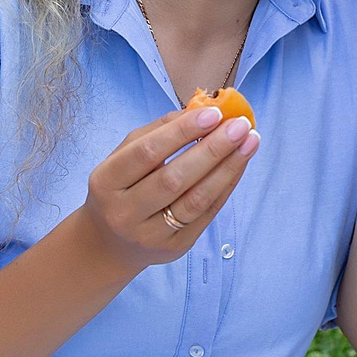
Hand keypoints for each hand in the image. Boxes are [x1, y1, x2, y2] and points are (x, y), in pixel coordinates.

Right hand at [82, 105, 258, 268]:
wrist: (109, 244)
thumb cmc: (120, 188)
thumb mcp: (123, 156)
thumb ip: (157, 131)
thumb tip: (200, 109)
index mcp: (106, 182)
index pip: (147, 153)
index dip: (181, 132)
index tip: (213, 113)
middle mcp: (125, 213)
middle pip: (174, 179)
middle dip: (212, 149)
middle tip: (240, 125)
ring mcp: (151, 235)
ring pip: (196, 200)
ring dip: (227, 168)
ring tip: (250, 142)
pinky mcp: (176, 247)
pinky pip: (207, 214)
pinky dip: (227, 185)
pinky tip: (240, 163)